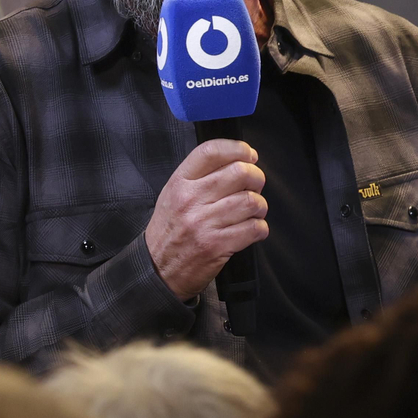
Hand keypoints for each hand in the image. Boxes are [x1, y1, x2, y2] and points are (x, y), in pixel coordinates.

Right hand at [145, 139, 267, 300]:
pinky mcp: (217, 245)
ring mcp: (203, 223)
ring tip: (253, 211)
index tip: (249, 155)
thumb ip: (200, 176)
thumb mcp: (174, 195)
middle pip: (240, 173)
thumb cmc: (170, 230)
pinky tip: (251, 229)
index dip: (238, 148)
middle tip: (255, 186)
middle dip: (257, 178)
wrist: (157, 269)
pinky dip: (260, 228)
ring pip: (251, 201)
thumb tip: (238, 161)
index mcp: (179, 182)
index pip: (211, 151)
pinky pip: (254, 228)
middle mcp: (190, 199)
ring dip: (260, 206)